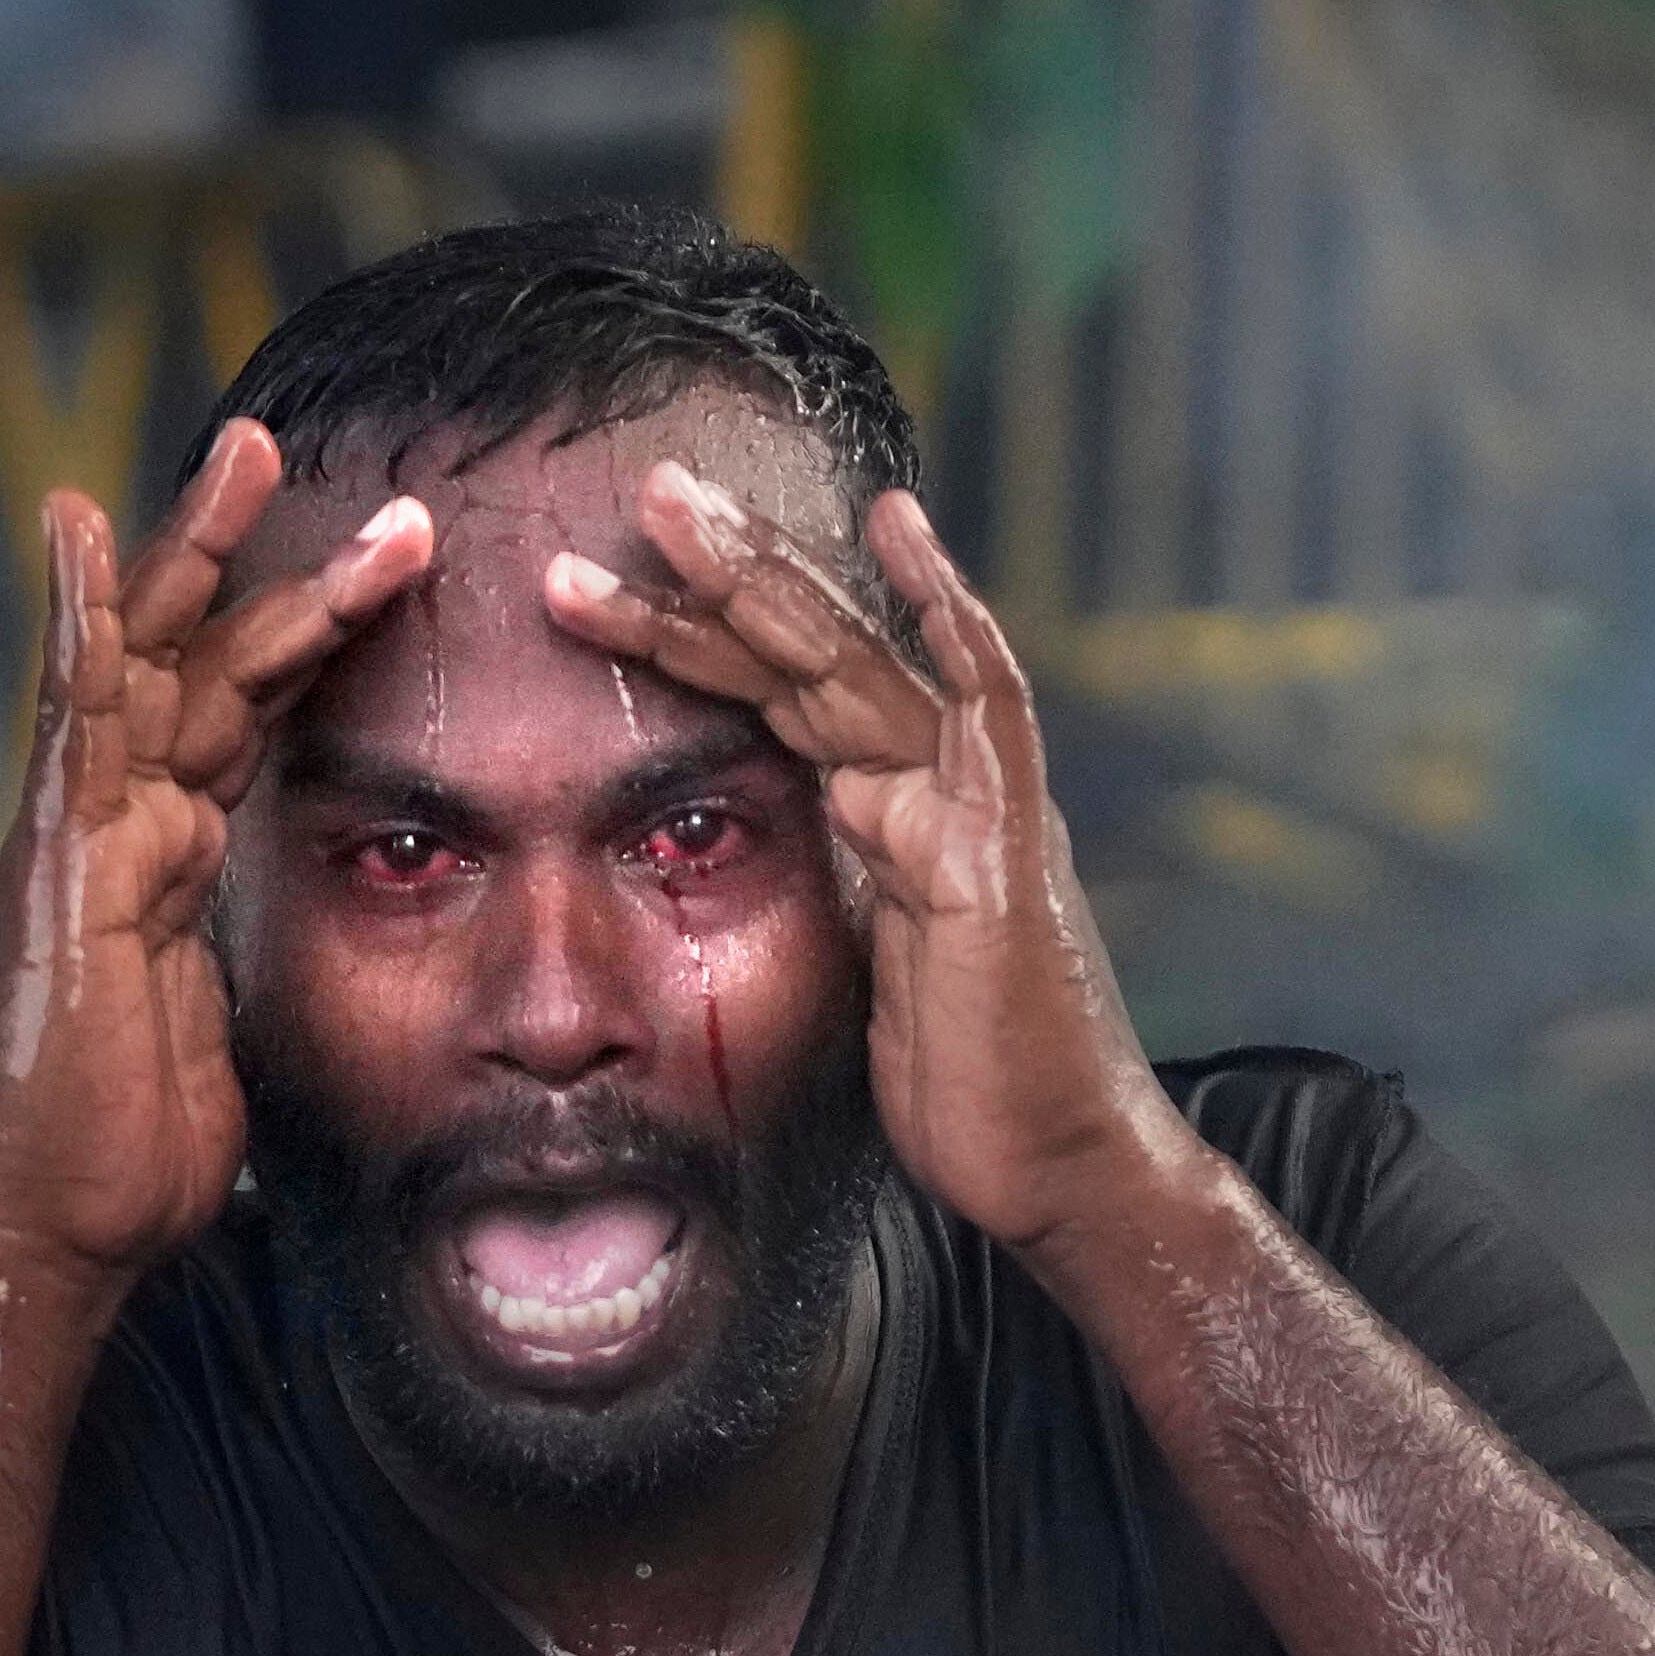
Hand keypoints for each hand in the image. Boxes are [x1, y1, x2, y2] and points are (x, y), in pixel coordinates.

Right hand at [0, 422, 431, 1280]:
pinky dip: (80, 616)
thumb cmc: (137, 1157)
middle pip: (206, 661)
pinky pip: (72, 716)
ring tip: (253, 449)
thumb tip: (322, 971)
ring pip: (154, 659)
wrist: (62, 1224)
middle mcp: (123, 826)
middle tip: (361, 482)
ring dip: (204, 552)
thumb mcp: (235, 1040)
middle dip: (276, 564)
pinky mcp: (57, 857)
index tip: (384, 569)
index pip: (247, 718)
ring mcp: (84, 833)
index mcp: (169, 861)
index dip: (311, 637)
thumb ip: (257, 973)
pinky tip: (82, 528)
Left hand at [546, 470, 1180, 1248]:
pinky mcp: (1003, 841)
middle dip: (717, 574)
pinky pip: (980, 700)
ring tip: (683, 506)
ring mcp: (970, 806)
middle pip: (807, 654)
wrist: (1058, 1167)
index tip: (596, 587)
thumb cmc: (965, 1094)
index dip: (692, 637)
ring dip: (768, 578)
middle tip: (640, 488)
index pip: (775, 698)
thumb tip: (729, 870)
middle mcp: (929, 789)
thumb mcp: (854, 981)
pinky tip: (898, 525)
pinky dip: (944, 609)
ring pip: (859, 660)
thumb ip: (822, 900)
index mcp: (885, 817)